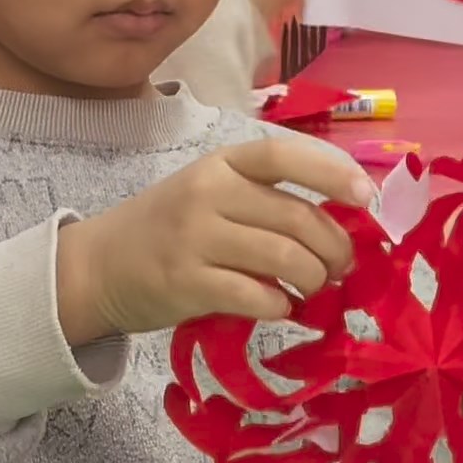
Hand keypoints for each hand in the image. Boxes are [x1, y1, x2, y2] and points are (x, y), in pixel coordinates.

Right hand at [54, 138, 369, 344]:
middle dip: (335, 249)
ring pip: (284, 258)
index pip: (284, 156)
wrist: (97, 267)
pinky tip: (279, 306)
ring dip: (313, 280)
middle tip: (341, 268)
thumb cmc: (167, 229)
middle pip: (297, 217)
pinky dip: (280, 305)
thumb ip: (263, 201)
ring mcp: (194, 238)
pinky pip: (255, 295)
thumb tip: (341, 224)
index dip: (332, 173)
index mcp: (220, 164)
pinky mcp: (186, 283)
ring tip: (310, 288)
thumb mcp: (210, 194)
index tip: (366, 198)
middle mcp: (208, 193)